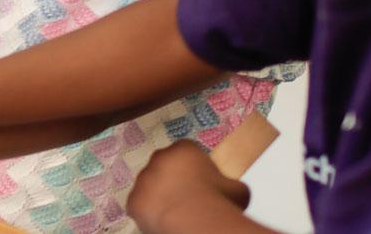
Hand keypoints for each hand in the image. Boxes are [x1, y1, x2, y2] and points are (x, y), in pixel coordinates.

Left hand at [128, 141, 251, 232]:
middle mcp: (159, 159)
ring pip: (150, 187)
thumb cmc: (219, 201)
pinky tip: (163, 221)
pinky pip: (140, 207)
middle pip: (164, 167)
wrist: (196, 221)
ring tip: (175, 212)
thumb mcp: (237, 188)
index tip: (201, 183)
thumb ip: (228, 183)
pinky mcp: (133, 201)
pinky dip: (149, 214)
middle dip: (173, 180)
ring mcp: (143, 180)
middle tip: (187, 198)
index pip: (186, 153)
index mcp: (183, 149)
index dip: (194, 169)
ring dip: (159, 197)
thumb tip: (232, 189)